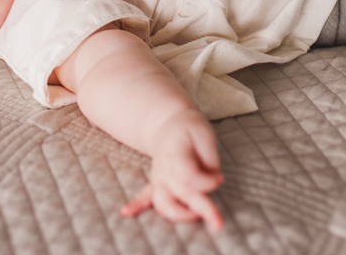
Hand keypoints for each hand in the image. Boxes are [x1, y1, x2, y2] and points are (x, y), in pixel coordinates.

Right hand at [120, 108, 223, 230]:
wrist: (169, 122)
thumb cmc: (190, 129)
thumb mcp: (205, 135)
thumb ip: (210, 160)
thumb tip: (215, 182)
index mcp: (175, 153)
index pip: (189, 177)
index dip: (207, 182)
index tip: (219, 178)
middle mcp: (163, 168)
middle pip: (180, 193)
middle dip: (202, 208)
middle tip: (218, 223)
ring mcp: (158, 177)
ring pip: (163, 202)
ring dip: (178, 215)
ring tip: (195, 218)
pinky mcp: (155, 184)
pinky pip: (143, 196)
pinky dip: (135, 205)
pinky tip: (125, 212)